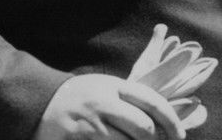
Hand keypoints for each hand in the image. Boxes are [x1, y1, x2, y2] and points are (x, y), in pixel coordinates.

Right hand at [33, 74, 185, 139]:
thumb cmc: (82, 96)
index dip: (172, 121)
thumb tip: (161, 122)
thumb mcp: (107, 87)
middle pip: (143, 127)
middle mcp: (105, 102)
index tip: (180, 135)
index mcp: (116, 86)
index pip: (153, 101)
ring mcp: (91, 124)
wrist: (41, 101)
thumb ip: (131, 101)